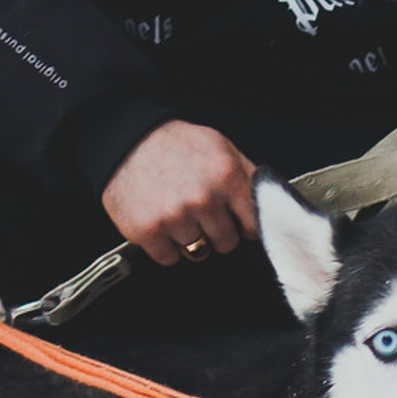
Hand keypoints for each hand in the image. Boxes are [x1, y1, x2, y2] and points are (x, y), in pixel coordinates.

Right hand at [101, 120, 259, 266]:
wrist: (127, 139)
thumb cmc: (175, 143)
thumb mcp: (221, 146)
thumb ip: (248, 175)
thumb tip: (270, 204)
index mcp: (226, 176)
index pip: (254, 225)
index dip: (244, 224)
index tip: (236, 220)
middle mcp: (203, 198)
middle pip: (226, 242)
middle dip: (216, 230)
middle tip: (199, 210)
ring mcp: (174, 217)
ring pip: (198, 252)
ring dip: (189, 237)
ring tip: (178, 211)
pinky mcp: (147, 231)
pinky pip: (169, 258)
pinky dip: (165, 245)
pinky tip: (161, 221)